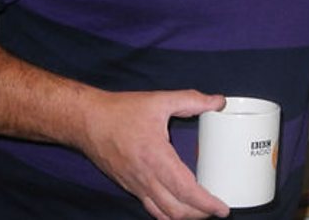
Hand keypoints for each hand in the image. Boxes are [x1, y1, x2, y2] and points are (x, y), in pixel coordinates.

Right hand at [74, 89, 229, 219]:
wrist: (85, 121)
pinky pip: (150, 207)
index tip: (223, 209)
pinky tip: (177, 207)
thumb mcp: (159, 100)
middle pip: (177, 210)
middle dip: (200, 214)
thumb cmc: (120, 111)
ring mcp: (135, 185)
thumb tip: (218, 101)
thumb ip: (191, 100)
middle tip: (217, 209)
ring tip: (201, 211)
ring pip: (163, 213)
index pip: (186, 190)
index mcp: (156, 158)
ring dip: (184, 217)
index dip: (206, 203)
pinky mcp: (128, 186)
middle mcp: (145, 178)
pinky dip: (167, 213)